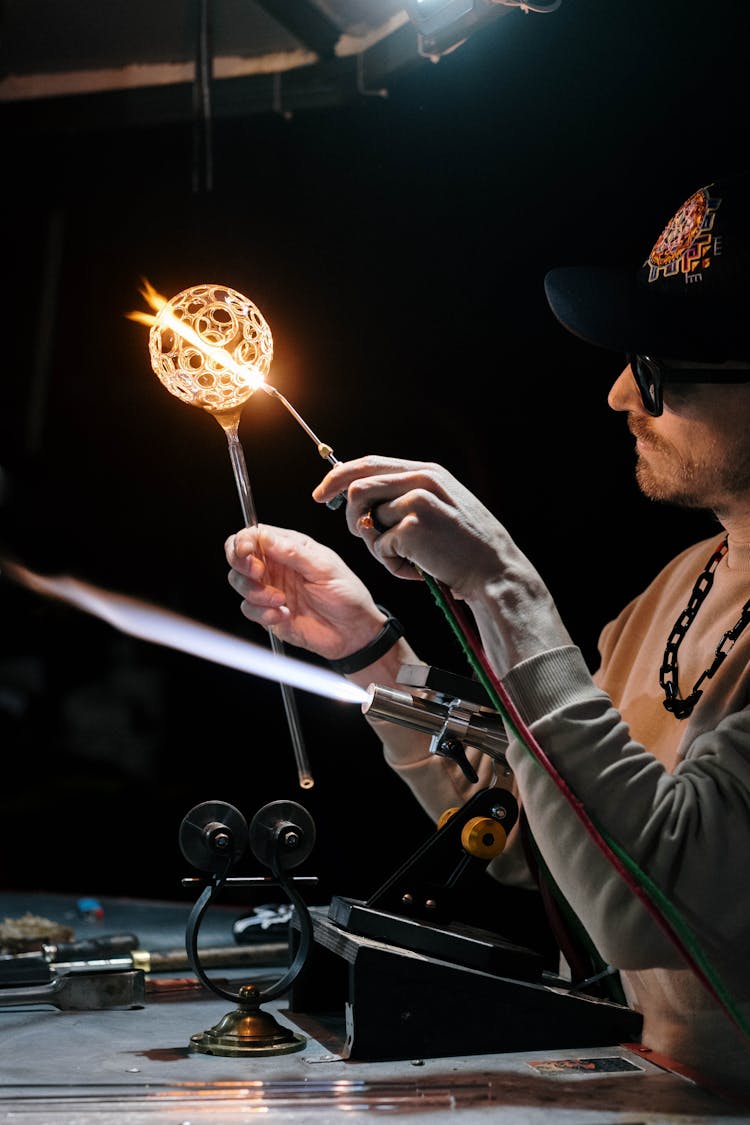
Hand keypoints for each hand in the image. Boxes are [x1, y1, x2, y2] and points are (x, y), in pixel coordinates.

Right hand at [225, 524, 387, 661]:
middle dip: (241, 564)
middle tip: (258, 573)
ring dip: (254, 591)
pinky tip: (284, 614)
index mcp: (288, 547)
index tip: (247, 551)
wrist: (353, 632)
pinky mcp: (268, 613)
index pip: (253, 535)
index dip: (243, 541)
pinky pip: (249, 609)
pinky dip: (263, 613)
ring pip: (239, 583)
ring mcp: (270, 589)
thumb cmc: (347, 594)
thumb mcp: (324, 567)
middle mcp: (275, 566)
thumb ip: (293, 551)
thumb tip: (263, 535)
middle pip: (237, 556)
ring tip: (280, 599)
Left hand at [312, 456, 571, 672]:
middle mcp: (421, 479)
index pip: (370, 464)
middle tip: (364, 537)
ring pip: (366, 518)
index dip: (339, 478)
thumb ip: (405, 497)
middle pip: (358, 486)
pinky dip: (392, 564)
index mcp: (426, 472)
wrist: (494, 571)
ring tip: (402, 558)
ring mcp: (417, 500)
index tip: (321, 495)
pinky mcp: (414, 525)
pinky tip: (418, 569)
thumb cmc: (464, 548)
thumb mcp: (440, 508)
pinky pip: (380, 546)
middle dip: (351, 516)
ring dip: (375, 544)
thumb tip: (360, 498)